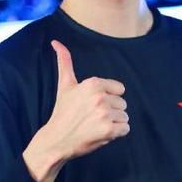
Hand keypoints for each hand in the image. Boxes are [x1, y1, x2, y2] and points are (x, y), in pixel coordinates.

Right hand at [46, 39, 129, 159]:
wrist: (56, 139)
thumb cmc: (62, 112)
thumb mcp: (65, 84)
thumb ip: (64, 61)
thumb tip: (56, 42)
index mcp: (93, 83)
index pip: (119, 89)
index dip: (108, 98)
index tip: (93, 105)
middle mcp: (100, 97)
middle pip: (122, 104)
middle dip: (111, 111)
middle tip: (92, 117)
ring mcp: (104, 114)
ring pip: (124, 117)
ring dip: (113, 123)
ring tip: (95, 125)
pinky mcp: (108, 130)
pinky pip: (125, 129)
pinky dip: (116, 134)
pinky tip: (101, 133)